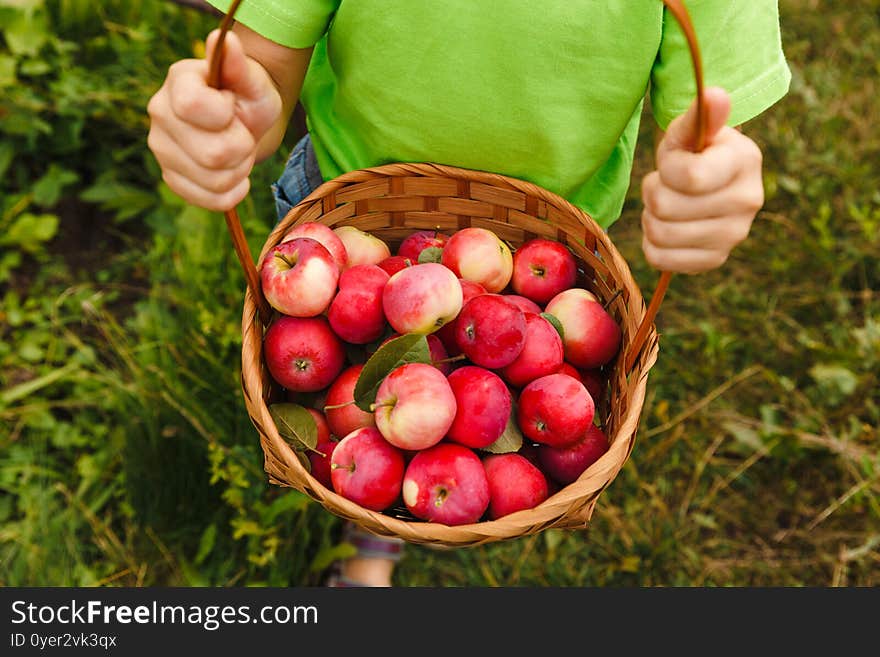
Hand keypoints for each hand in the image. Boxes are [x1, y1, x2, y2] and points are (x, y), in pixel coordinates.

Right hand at [147, 29, 282, 211]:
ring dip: (239, 171)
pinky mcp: (172, 178)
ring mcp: (162, 149)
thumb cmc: (249, 96)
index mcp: (177, 82)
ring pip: (214, 181)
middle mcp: (160, 114)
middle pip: (212, 154)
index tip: (232, 106)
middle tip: (243, 134)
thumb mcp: (253, 80)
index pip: (195, 107)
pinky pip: (210, 200)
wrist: (245, 123)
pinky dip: (232, 192)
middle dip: (242, 148)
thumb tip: (224, 39)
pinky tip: (233, 174)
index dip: (226, 115)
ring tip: (238, 151)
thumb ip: (240, 65)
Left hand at [641, 86, 764, 272]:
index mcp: (744, 162)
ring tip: (666, 204)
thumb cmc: (694, 152)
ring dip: (651, 217)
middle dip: (654, 191)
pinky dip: (652, 244)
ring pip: (659, 233)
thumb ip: (698, 116)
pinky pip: (660, 259)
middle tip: (665, 185)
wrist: (708, 184)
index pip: (689, 177)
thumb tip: (714, 95)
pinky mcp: (714, 260)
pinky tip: (667, 227)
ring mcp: (733, 236)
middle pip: (665, 207)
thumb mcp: (691, 131)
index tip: (673, 161)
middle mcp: (747, 202)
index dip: (666, 168)